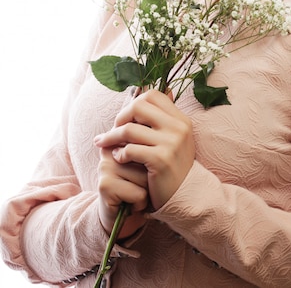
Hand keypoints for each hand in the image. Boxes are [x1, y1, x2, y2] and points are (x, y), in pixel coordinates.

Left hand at [94, 89, 194, 210]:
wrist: (185, 196)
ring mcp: (171, 143)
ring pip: (129, 129)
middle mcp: (178, 127)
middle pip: (138, 106)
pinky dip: (119, 153)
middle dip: (121, 117)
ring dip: (112, 137)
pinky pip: (130, 149)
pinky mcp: (161, 160)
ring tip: (105, 144)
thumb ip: (160, 119)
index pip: (153, 95)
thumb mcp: (174, 138)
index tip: (127, 118)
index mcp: (181, 119)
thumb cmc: (173, 165)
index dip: (135, 103)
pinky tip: (119, 158)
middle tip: (115, 130)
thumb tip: (140, 93)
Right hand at [95, 143, 148, 237]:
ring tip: (134, 193)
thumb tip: (164, 137)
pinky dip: (141, 203)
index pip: (149, 143)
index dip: (155, 160)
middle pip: (149, 159)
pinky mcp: (105, 185)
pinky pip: (139, 194)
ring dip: (147, 191)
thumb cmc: (138, 186)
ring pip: (145, 177)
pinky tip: (131, 204)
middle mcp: (110, 149)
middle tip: (139, 184)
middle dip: (151, 176)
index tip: (146, 168)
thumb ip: (151, 148)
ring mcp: (105, 166)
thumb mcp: (147, 163)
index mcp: (121, 139)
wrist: (121, 215)